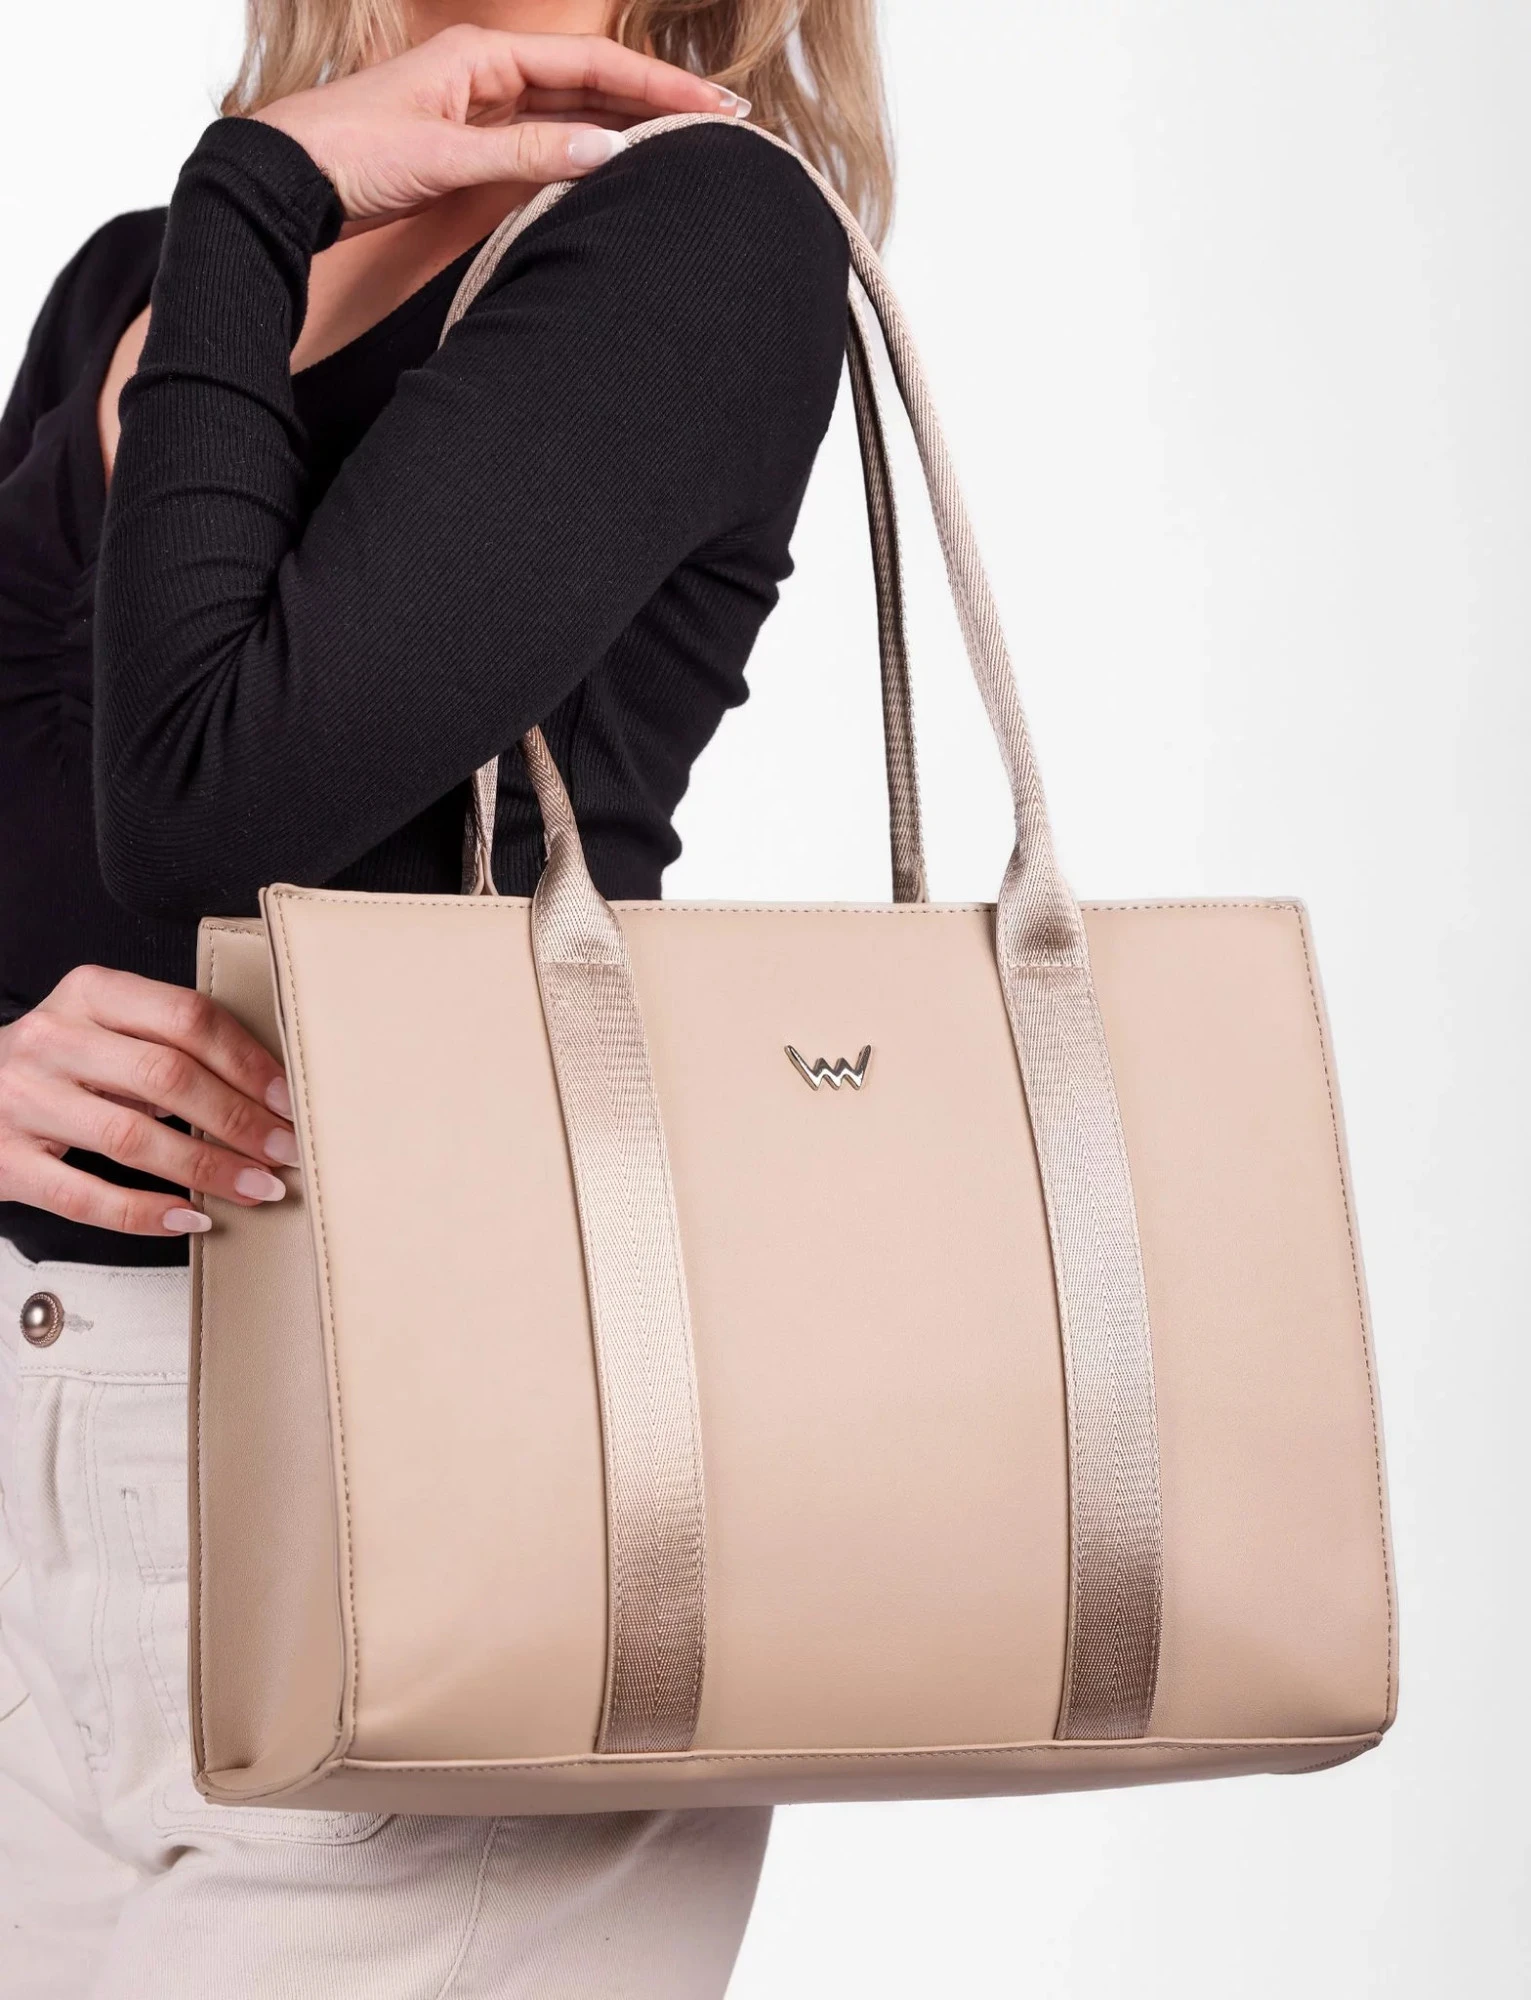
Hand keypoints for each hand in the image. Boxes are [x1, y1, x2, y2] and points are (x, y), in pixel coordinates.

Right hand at [0, 966, 299, 1235]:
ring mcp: (23, 1099)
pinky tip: (189, 1217)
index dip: (248, 1063)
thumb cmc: (60, 1064)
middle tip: (284, 1151)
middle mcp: (53, 1039)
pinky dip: (145, 1213)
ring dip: (206, 1168)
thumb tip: (266, 1095)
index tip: (289, 1101)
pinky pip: (85, 1196)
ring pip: (132, 1138)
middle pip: (167, 1076)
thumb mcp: (106, 1031)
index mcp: (90, 993)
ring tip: (256, 1188)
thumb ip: (168, 1046)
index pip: (187, 1018)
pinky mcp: (6, 1161)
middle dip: (239, 1120)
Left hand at [252, 26, 747, 223]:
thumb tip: (609, 153)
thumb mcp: (446, 155)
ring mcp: (481, 116)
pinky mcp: (471, 155)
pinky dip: (586, 159)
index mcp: (482, 57)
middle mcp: (487, 78)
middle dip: (657, 104)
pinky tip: (621, 175)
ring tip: (687, 151)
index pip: (592, 66)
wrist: (284, 186)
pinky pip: (546, 151)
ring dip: (628, 132)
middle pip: (592, 86)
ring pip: (573, 118)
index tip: (713, 107)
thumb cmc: (347, 155)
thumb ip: (530, 156)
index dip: (657, 85)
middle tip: (723, 127)